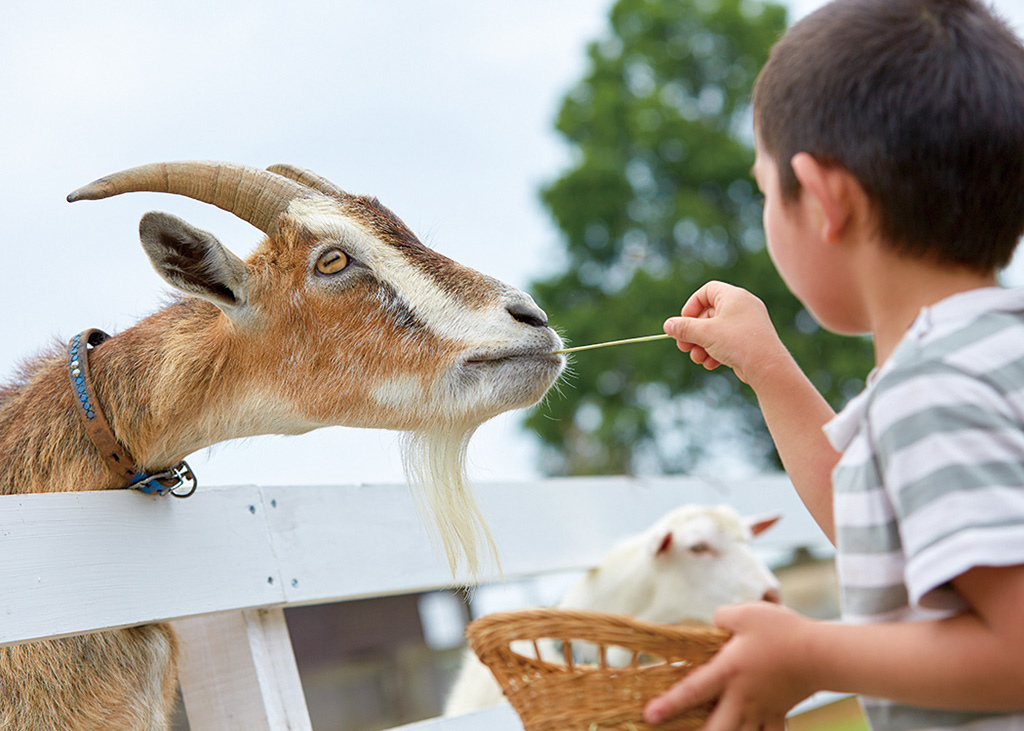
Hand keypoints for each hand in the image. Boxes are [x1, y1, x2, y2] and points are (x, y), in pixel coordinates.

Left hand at [643, 602, 817, 730]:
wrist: (821, 653)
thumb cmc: (781, 631)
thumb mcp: (745, 613)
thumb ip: (721, 618)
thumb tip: (713, 625)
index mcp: (729, 671)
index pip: (692, 690)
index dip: (669, 704)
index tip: (649, 716)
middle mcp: (742, 697)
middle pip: (716, 729)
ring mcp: (761, 709)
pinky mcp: (779, 713)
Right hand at [663, 281, 786, 386]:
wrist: (768, 367)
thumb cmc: (738, 343)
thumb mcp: (705, 333)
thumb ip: (684, 328)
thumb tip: (668, 325)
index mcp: (734, 296)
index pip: (706, 291)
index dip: (691, 306)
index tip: (683, 322)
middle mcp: (742, 306)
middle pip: (708, 314)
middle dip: (693, 333)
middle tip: (683, 346)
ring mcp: (747, 324)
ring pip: (716, 331)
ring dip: (702, 345)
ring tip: (697, 358)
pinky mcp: (749, 340)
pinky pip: (726, 341)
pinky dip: (715, 351)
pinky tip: (710, 364)